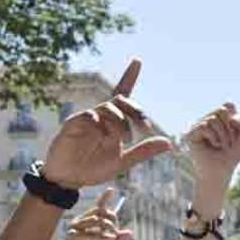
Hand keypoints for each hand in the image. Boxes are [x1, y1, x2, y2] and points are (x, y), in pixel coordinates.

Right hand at [41, 59, 172, 189]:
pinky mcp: (73, 125)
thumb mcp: (123, 161)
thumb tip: (169, 143)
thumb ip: (144, 151)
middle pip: (120, 100)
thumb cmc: (94, 168)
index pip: (123, 95)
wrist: (70, 179)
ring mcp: (87, 119)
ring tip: (124, 138)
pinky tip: (104, 134)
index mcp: (113, 122)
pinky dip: (100, 122)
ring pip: (108, 108)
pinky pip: (89, 115)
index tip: (137, 60)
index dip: (129, 76)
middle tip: (145, 125)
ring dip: (120, 121)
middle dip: (136, 109)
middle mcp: (101, 116)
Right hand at [54, 188, 130, 239]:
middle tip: (116, 233)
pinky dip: (101, 237)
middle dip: (112, 221)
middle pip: (100, 212)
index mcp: (88, 221)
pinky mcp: (72, 236)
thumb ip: (116, 239)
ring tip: (111, 239)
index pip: (97, 207)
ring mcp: (75, 227)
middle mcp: (80, 221)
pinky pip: (90, 234)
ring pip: (96, 221)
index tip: (112, 190)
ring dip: (107, 231)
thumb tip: (130, 232)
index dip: (104, 198)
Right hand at [181, 103, 239, 211]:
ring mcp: (197, 125)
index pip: (228, 105)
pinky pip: (206, 126)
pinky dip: (214, 137)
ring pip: (214, 118)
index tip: (236, 135)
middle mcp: (206, 119)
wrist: (220, 173)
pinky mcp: (190, 132)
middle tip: (229, 143)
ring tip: (221, 146)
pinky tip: (213, 146)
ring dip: (223, 135)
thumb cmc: (230, 156)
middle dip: (230, 128)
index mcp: (217, 118)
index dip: (236, 120)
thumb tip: (228, 107)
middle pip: (222, 109)